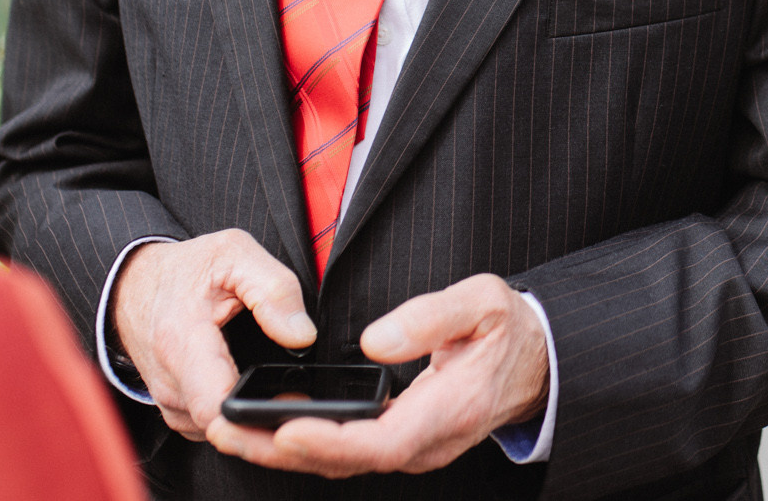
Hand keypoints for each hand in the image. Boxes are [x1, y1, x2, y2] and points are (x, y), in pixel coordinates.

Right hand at [112, 230, 316, 441]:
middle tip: (298, 396)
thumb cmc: (183, 270)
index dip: (256, 419)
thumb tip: (302, 335)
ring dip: (250, 416)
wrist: (134, 284)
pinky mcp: (175, 411)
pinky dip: (233, 413)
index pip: (216, 408)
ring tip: (276, 389)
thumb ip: (274, 290)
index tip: (288, 406)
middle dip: (265, 419)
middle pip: (227, 427)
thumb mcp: (235, 255)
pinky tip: (250, 389)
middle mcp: (171, 384)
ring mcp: (170, 403)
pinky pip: (210, 425)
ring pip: (221, 430)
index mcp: (183, 345)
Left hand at [205, 274, 548, 477]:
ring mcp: (419, 448)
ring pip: (343, 464)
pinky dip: (307, 446)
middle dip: (283, 451)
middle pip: (348, 462)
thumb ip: (431, 317)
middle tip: (228, 429)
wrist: (539, 361)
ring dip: (285, 453)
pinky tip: (271, 429)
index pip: (382, 440)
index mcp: (452, 407)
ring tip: (232, 430)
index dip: (329, 440)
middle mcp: (431, 441)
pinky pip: (350, 454)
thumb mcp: (483, 302)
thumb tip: (375, 341)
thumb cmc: (510, 327)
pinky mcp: (406, 444)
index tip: (284, 429)